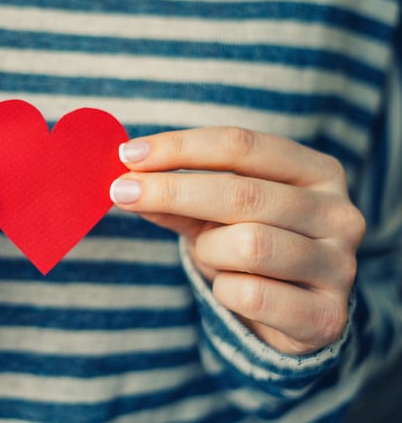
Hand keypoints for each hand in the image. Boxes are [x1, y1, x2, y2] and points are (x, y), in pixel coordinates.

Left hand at [110, 127, 364, 354]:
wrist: (293, 316)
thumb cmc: (251, 249)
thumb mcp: (215, 214)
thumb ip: (178, 197)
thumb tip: (126, 180)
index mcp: (317, 172)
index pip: (242, 145)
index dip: (180, 147)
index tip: (128, 153)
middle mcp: (339, 213)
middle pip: (242, 192)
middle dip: (171, 191)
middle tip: (122, 192)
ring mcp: (340, 266)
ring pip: (249, 244)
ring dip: (209, 250)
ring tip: (209, 254)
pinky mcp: (326, 317)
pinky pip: (251, 296)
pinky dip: (224, 291)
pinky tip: (232, 290)